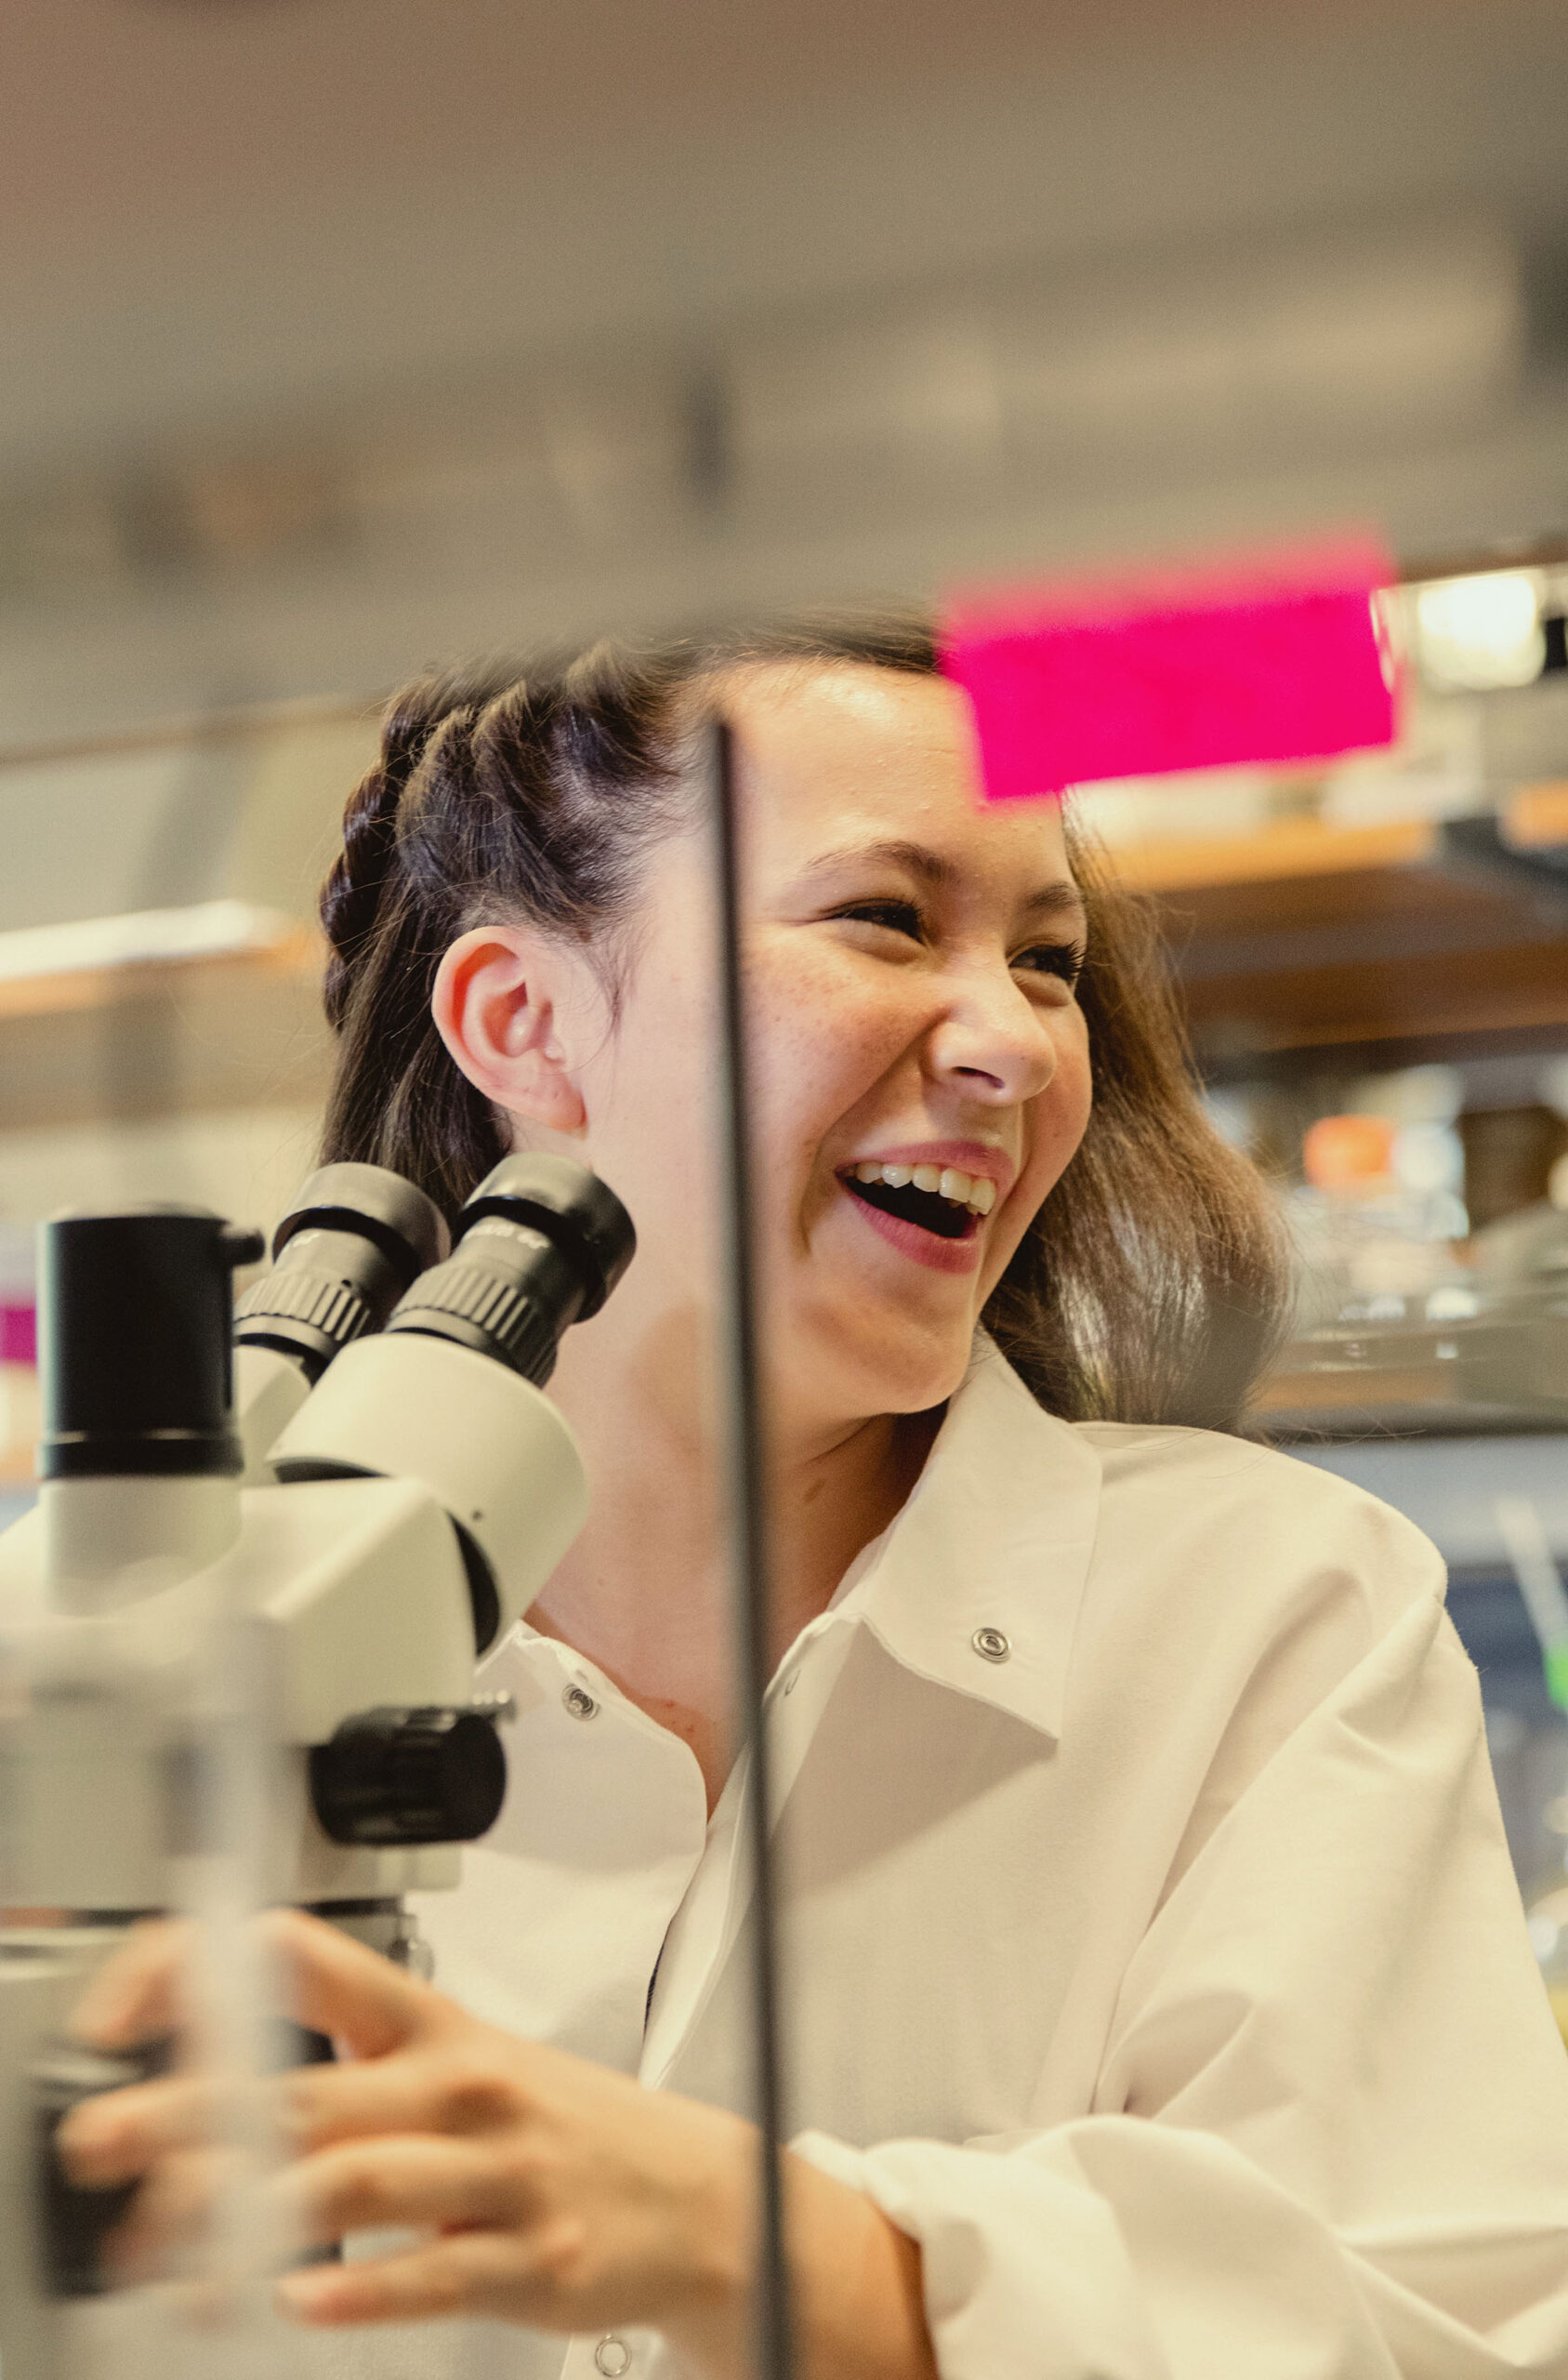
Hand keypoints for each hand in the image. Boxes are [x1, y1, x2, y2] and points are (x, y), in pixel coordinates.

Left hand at [62, 1909, 936, 2378]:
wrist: (692, 2192)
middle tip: (101, 2137)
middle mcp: (457, 2083)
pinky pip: (434, 2269)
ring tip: (162, 2241)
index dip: (207, 1972)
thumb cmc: (553, 2125)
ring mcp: (497, 2169)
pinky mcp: (530, 2256)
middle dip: (190, 2113)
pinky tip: (299, 2298)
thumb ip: (341, 2072)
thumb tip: (196, 2090)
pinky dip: (362, 2288)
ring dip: (245, 2211)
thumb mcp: (456, 2064)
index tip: (123, 2011)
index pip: (303, 1959)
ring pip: (353, 2180)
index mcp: (430, 2020)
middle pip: (304, 2088)